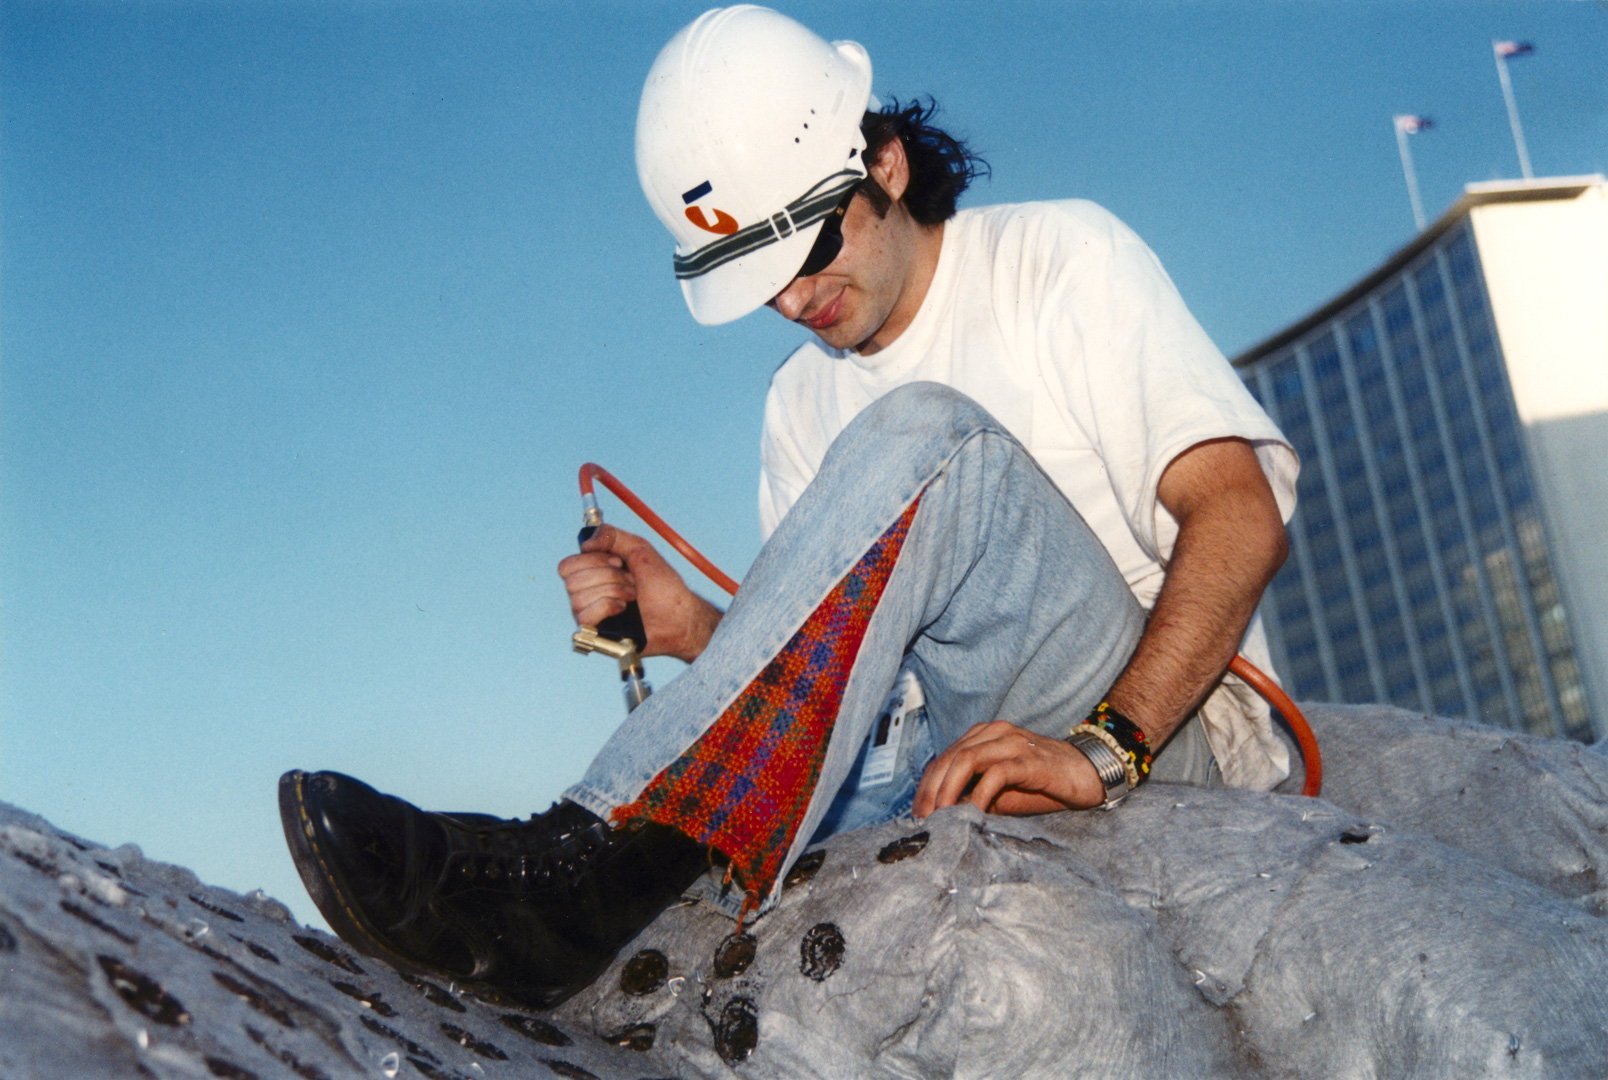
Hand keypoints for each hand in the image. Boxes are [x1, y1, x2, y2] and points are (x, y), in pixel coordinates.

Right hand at [556, 524, 721, 662]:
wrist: (678, 614)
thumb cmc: (662, 584)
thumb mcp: (639, 548)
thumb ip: (612, 535)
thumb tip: (585, 544)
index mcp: (592, 573)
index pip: (567, 565)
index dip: (592, 560)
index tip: (618, 561)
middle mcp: (587, 593)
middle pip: (571, 580)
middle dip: (608, 576)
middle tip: (630, 580)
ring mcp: (590, 614)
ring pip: (577, 598)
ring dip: (612, 591)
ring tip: (632, 596)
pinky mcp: (596, 633)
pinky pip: (584, 616)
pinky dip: (607, 607)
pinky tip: (624, 609)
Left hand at [912, 720, 1107, 817]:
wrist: (1089, 774)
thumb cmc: (1044, 785)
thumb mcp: (1002, 794)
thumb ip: (974, 797)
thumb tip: (944, 814)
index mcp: (983, 736)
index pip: (943, 758)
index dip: (926, 786)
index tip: (917, 813)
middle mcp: (994, 733)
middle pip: (948, 758)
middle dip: (931, 791)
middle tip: (924, 820)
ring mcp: (1011, 743)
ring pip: (965, 760)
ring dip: (948, 790)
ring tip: (941, 816)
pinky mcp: (1028, 759)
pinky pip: (995, 773)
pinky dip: (978, 794)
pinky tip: (973, 814)